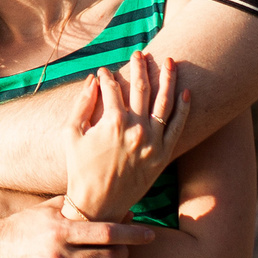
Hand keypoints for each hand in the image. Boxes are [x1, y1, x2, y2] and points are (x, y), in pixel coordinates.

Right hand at [0, 200, 154, 257]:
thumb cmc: (23, 226)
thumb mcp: (47, 210)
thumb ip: (77, 206)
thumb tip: (112, 200)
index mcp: (59, 230)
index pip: (107, 234)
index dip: (133, 234)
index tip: (149, 234)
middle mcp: (57, 256)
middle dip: (124, 253)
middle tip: (127, 249)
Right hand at [63, 55, 187, 223]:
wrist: (98, 204)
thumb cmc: (79, 168)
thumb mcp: (71, 134)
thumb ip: (81, 104)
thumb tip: (93, 80)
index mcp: (112, 122)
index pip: (112, 88)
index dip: (107, 76)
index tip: (104, 71)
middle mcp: (136, 129)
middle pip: (142, 88)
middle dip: (140, 66)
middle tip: (140, 53)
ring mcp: (152, 142)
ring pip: (164, 102)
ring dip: (167, 78)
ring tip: (169, 61)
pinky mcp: (163, 155)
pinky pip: (178, 127)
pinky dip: (184, 108)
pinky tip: (186, 92)